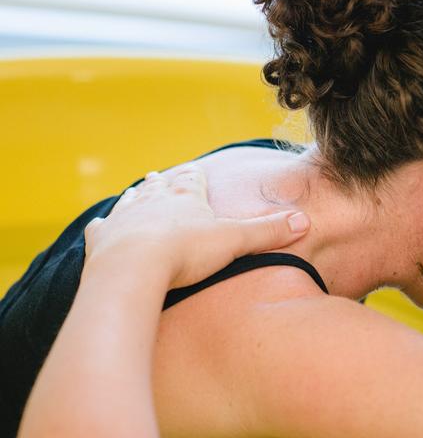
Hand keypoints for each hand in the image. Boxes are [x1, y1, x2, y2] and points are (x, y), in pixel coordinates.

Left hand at [84, 166, 309, 287]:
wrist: (134, 268)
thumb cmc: (186, 252)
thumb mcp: (235, 241)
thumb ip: (268, 232)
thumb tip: (305, 221)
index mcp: (186, 197)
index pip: (192, 181)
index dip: (195, 177)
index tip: (196, 170)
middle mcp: (153, 200)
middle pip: (160, 187)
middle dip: (164, 183)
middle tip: (161, 176)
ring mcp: (125, 218)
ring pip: (131, 201)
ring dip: (136, 197)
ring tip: (137, 191)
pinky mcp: (102, 239)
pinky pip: (102, 228)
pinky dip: (105, 226)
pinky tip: (102, 224)